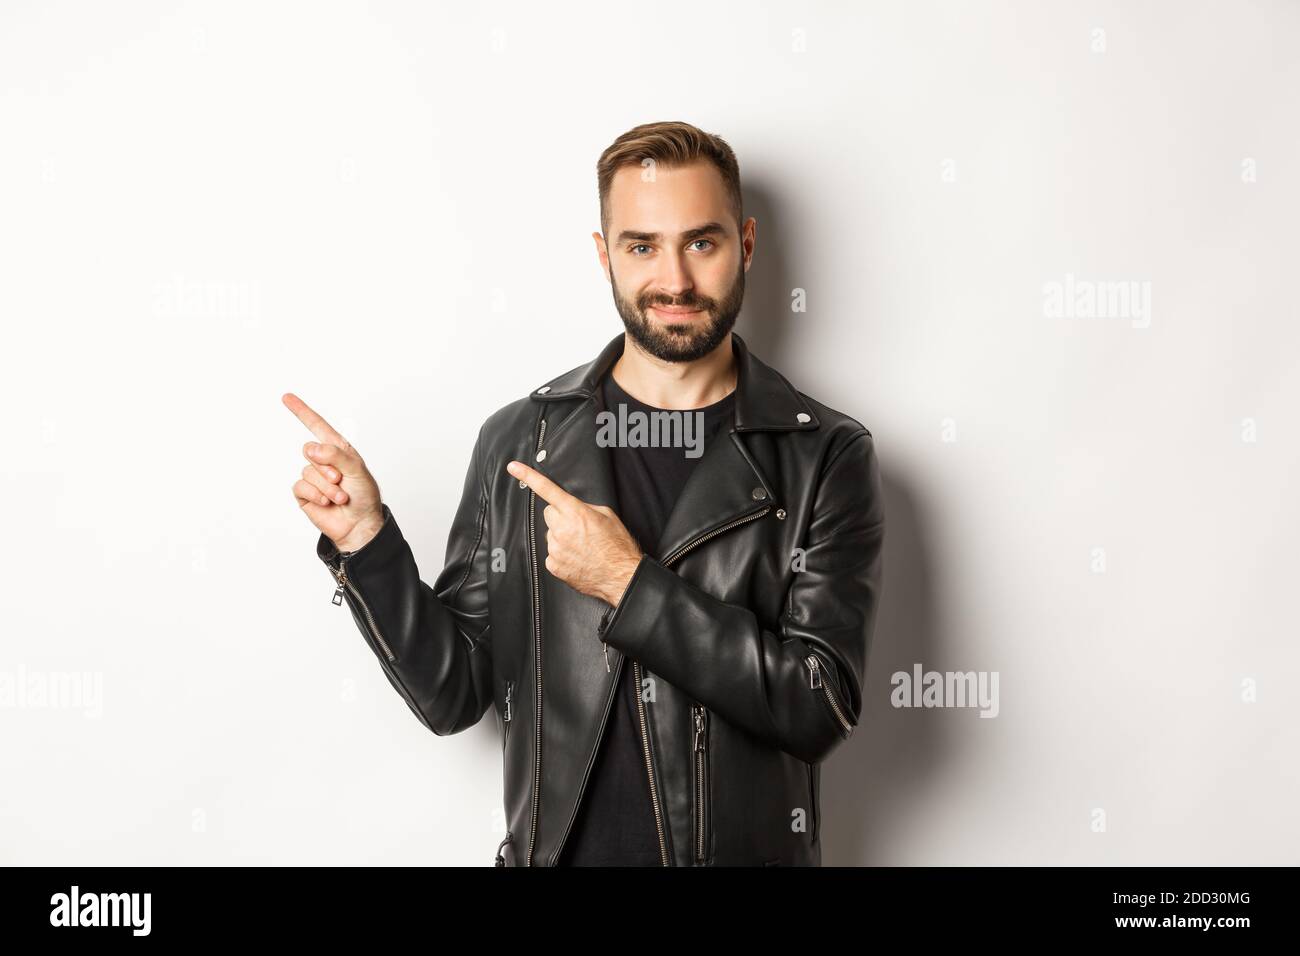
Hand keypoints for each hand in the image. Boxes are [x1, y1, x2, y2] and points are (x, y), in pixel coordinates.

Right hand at [282, 392, 384, 550]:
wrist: (359, 524)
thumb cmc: (364, 496)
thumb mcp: (356, 470)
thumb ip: (335, 455)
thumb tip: (311, 449)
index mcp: (338, 450)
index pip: (317, 426)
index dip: (302, 411)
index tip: (286, 397)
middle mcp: (324, 461)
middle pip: (309, 450)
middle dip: (327, 467)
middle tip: (341, 481)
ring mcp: (313, 477)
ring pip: (307, 471)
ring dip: (326, 487)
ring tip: (340, 496)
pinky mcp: (305, 494)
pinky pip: (301, 486)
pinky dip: (316, 495)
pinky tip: (327, 503)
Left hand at [506, 460, 642, 606]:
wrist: (621, 576)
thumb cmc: (617, 547)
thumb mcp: (607, 516)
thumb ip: (585, 507)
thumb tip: (574, 507)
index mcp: (575, 512)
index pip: (547, 489)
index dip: (528, 476)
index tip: (513, 467)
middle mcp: (562, 529)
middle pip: (549, 513)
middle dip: (560, 516)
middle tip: (578, 526)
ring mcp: (556, 548)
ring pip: (550, 534)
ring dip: (562, 536)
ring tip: (582, 546)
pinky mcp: (553, 565)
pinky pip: (551, 553)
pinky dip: (561, 554)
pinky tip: (577, 557)